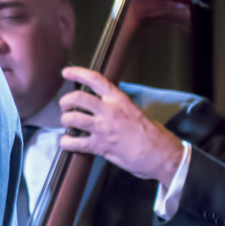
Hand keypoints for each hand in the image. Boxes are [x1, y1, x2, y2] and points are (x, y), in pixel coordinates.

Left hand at [56, 68, 184, 185]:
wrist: (159, 153)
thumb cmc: (150, 134)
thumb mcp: (134, 111)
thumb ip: (117, 106)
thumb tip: (103, 104)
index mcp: (119, 100)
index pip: (96, 80)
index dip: (78, 73)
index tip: (67, 72)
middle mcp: (109, 111)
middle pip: (77, 98)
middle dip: (65, 101)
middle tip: (65, 106)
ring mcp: (103, 128)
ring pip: (72, 119)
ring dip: (66, 121)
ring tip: (69, 124)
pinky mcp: (99, 145)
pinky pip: (73, 142)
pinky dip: (66, 142)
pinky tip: (68, 142)